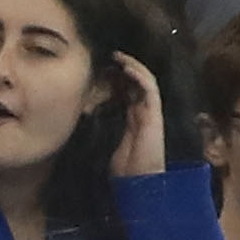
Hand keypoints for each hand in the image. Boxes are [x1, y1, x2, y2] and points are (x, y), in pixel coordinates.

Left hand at [106, 51, 164, 177]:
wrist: (141, 183)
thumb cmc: (125, 171)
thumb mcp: (107, 145)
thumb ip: (101, 132)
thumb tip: (84, 120)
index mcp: (133, 120)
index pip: (127, 93)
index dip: (117, 80)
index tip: (103, 70)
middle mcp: (143, 113)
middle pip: (136, 84)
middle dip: (125, 68)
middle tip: (110, 57)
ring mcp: (150, 112)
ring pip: (145, 81)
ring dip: (132, 66)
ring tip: (118, 56)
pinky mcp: (155, 114)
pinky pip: (150, 88)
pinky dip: (139, 75)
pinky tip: (127, 67)